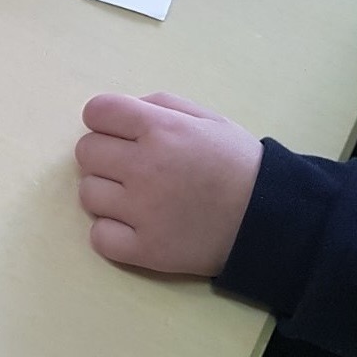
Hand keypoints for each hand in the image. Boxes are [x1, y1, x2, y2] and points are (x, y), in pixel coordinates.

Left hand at [75, 93, 261, 276]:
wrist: (271, 219)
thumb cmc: (237, 163)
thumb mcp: (207, 118)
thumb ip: (159, 106)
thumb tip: (117, 113)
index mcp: (161, 129)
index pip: (97, 112)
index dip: (105, 120)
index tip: (120, 133)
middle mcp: (145, 167)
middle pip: (86, 152)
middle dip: (104, 155)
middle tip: (131, 166)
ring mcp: (142, 211)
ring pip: (87, 194)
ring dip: (106, 193)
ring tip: (136, 198)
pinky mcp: (145, 250)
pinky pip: (98, 237)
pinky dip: (110, 232)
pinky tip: (134, 226)